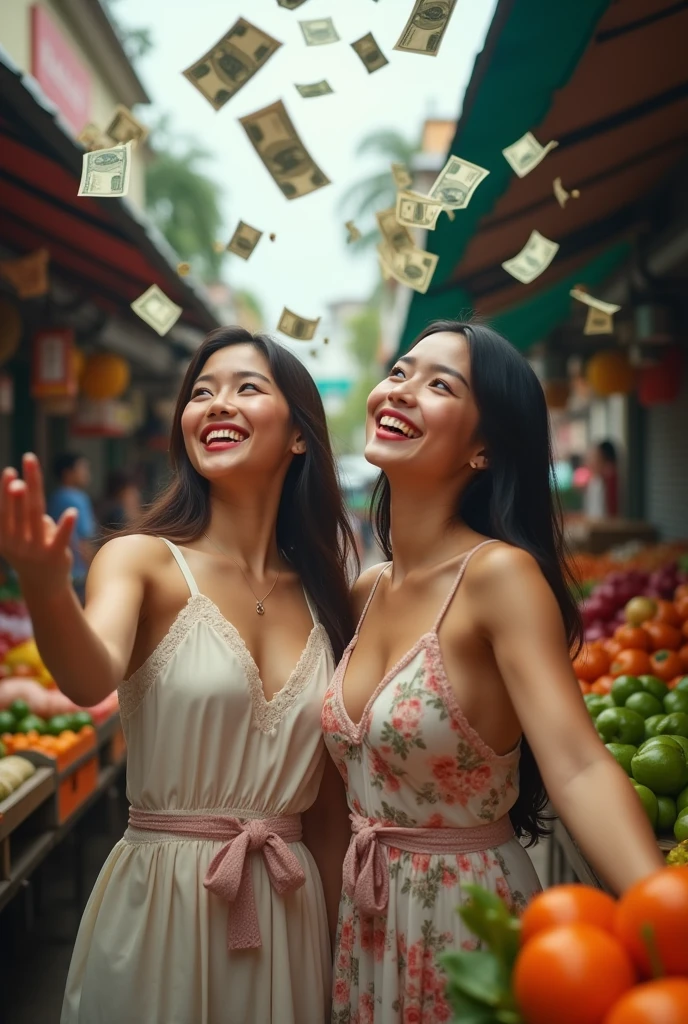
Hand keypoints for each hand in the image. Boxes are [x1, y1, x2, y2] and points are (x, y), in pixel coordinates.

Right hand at [0, 454, 76, 593]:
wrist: (43, 586)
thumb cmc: (30, 552)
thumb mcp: (20, 536)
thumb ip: (22, 513)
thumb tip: (26, 486)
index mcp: (5, 538)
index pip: (5, 511)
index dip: (5, 491)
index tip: (9, 470)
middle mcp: (17, 544)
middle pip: (20, 511)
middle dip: (18, 492)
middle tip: (18, 473)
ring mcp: (36, 550)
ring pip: (35, 520)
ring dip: (31, 500)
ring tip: (28, 482)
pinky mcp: (56, 556)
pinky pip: (61, 538)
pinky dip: (66, 525)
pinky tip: (72, 512)